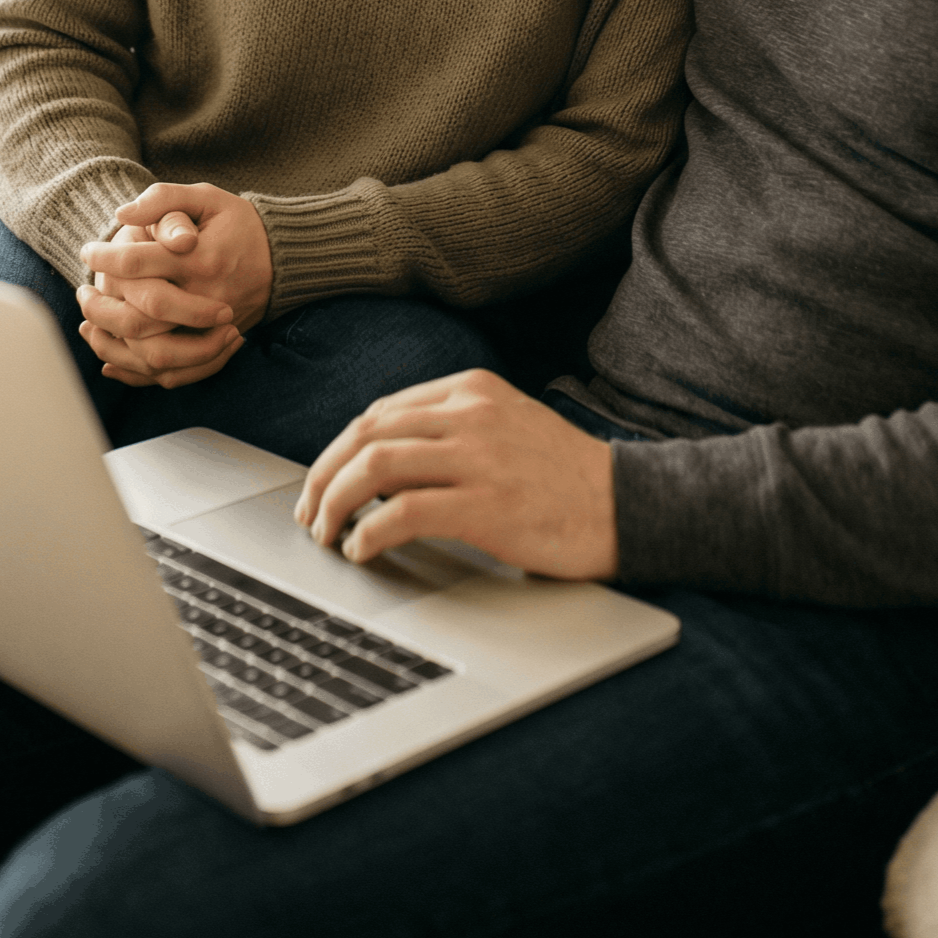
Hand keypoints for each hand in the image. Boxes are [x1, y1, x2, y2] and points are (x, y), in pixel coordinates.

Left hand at [77, 184, 272, 389]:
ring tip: (89, 322)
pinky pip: (172, 373)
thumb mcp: (207, 197)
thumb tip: (122, 214)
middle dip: (100, 306)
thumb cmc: (239, 223)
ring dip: (112, 342)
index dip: (104, 257)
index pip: (138, 262)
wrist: (284, 258)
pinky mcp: (213, 347)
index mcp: (200, 259)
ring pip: (152, 353)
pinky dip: (135, 372)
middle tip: (83, 290)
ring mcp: (211, 330)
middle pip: (140, 317)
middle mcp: (206, 299)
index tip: (87, 250)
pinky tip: (111, 357)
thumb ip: (164, 200)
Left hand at [294, 370, 618, 578]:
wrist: (629, 504)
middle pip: (367, 434)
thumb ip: (453, 427)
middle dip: (324, 475)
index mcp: (474, 388)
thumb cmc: (566, 475)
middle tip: (309, 512)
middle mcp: (472, 413)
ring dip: (336, 502)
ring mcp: (479, 457)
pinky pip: (403, 513)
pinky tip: (362, 550)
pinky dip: (369, 532)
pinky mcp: (487, 505)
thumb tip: (381, 459)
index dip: (340, 449)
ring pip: (375, 466)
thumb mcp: (508, 425)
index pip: (382, 411)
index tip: (322, 481)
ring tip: (326, 533)